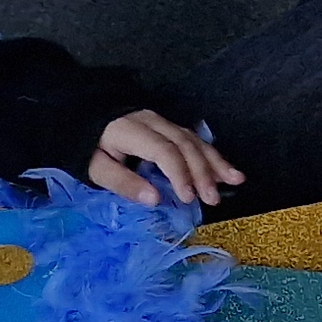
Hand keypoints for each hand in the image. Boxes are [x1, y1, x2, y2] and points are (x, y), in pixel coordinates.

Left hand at [87, 110, 242, 208]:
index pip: (164, 150)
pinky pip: (195, 140)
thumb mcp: (96, 169)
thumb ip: (123, 182)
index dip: (179, 173)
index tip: (188, 197)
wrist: (87, 123)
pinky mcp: (170, 127)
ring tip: (234, 181)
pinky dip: (213, 157)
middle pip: (184, 144)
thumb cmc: (91, 150)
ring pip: (195, 140)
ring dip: (215, 162)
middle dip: (202, 172)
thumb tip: (154, 199)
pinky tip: (228, 171)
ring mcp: (163, 122)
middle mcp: (152, 122)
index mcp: (131, 130)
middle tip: (212, 199)